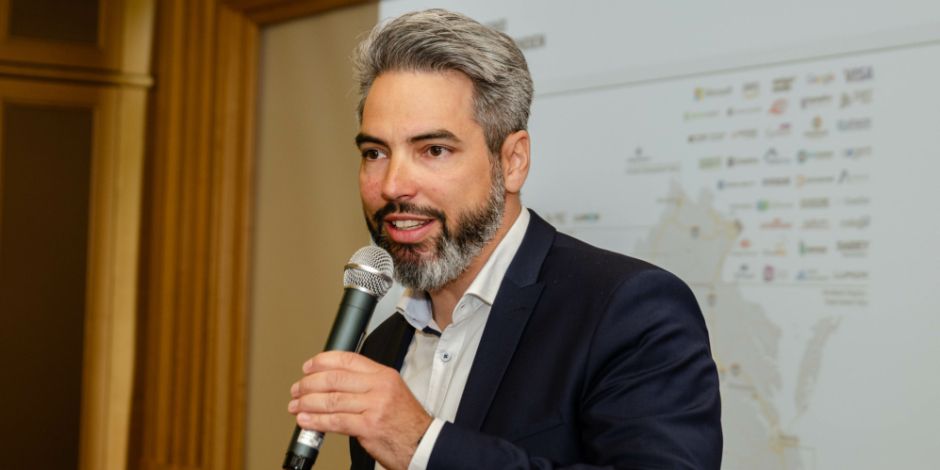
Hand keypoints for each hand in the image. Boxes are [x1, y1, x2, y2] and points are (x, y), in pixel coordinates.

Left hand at [288, 351, 432, 469]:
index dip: (323, 361)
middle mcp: (379, 387)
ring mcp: (374, 406)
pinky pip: (335, 421)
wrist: (422, 443)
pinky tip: (306, 421)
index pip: (348, 359)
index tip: (308, 367)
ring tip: (296, 406)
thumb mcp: (390, 392)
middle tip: (297, 389)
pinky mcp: (369, 427)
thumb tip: (334, 384)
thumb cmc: (406, 421)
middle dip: (309, 384)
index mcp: (383, 375)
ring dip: (308, 403)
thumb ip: (365, 385)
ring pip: (332, 399)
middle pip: (335, 379)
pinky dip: (316, 421)